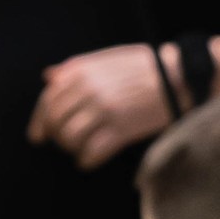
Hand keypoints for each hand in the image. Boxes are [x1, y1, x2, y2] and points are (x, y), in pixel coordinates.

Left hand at [30, 44, 178, 169]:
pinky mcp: (120, 129)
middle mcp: (88, 89)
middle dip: (57, 137)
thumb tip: (47, 77)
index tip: (38, 137)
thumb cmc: (145, 67)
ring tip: (82, 149)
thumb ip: (76, 67)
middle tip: (68, 143)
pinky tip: (90, 159)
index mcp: (81, 70)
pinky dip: (86, 160)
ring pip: (69, 139)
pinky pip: (90, 152)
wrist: (181, 76)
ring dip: (72, 148)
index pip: (47, 101)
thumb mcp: (108, 58)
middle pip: (55, 122)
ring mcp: (103, 109)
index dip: (39, 122)